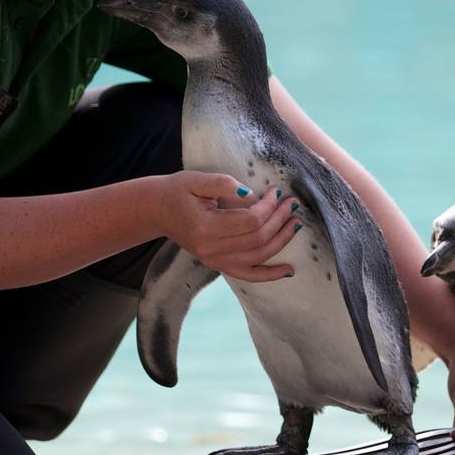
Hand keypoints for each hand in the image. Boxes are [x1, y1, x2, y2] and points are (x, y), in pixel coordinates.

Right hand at [153, 171, 300, 281]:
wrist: (159, 210)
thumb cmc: (179, 191)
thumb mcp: (197, 180)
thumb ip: (224, 184)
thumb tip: (251, 194)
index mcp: (206, 228)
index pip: (250, 221)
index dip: (269, 207)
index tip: (276, 192)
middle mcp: (211, 250)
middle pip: (258, 239)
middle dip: (280, 221)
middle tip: (292, 204)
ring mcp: (215, 261)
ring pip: (259, 256)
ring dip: (281, 240)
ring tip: (296, 224)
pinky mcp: (219, 265)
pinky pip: (249, 275)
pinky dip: (270, 274)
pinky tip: (289, 270)